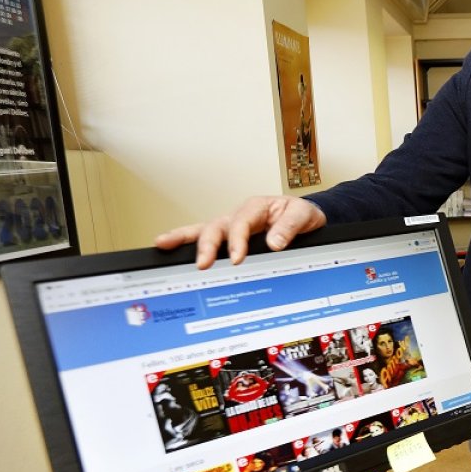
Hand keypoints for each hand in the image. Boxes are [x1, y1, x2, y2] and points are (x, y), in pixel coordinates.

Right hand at [154, 196, 326, 268]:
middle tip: (203, 263)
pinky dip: (187, 242)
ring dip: (184, 238)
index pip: (242, 223)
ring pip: (204, 231)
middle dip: (208, 245)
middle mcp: (240, 216)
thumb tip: (275, 243)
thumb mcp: (304, 215)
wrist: (305, 220)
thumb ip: (290, 226)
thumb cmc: (301, 215)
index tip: (236, 259)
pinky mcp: (229, 239)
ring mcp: (231, 227)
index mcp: (257, 208)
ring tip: (164, 244)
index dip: (237, 241)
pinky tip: (168, 246)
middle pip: (217, 227)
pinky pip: (205, 239)